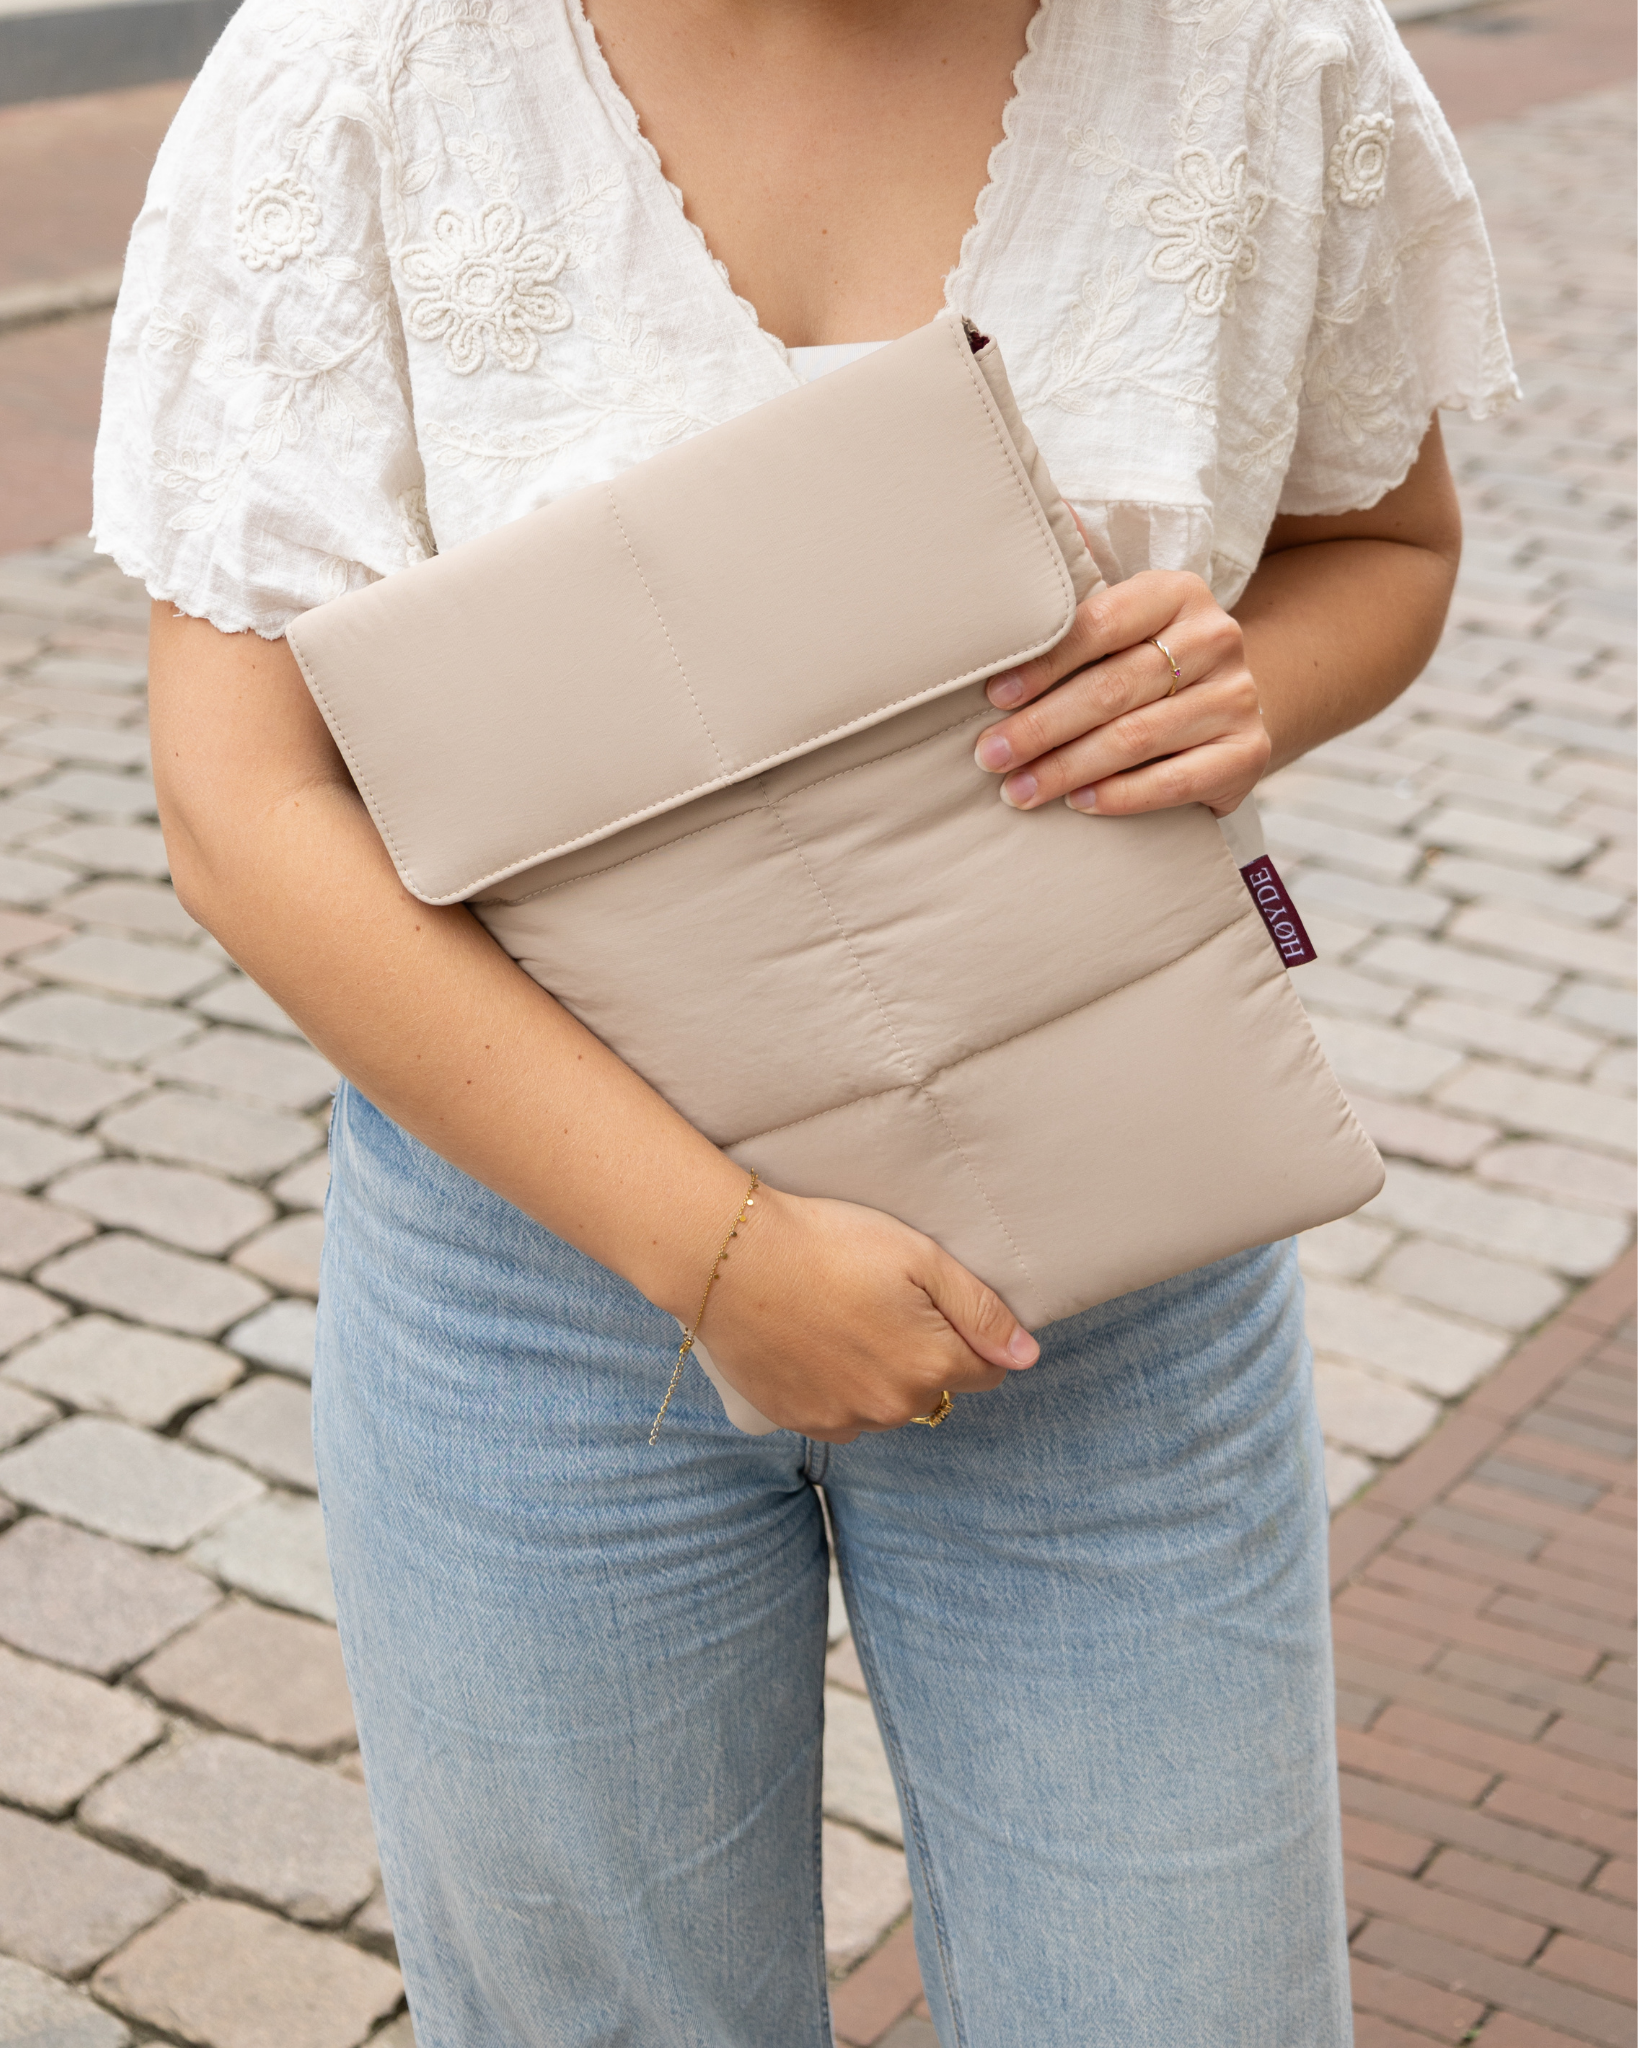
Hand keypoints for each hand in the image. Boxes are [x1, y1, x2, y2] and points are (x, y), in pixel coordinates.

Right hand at [695, 1187, 1038, 1442]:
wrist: (734, 1258)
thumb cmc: (829, 1244)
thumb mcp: (920, 1258)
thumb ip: (980, 1311)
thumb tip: (1026, 1355)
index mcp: (931, 1366)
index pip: (986, 1371)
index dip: (969, 1335)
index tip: (934, 1304)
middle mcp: (892, 1407)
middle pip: (935, 1390)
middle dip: (923, 1354)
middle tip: (881, 1301)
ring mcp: (843, 1419)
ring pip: (886, 1405)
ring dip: (878, 1376)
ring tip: (842, 1320)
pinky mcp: (799, 1421)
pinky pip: (840, 1415)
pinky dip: (836, 1388)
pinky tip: (814, 1344)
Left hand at [972, 569, 1269, 817]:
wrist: (1225, 707)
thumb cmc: (1147, 662)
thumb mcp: (1121, 622)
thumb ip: (1076, 597)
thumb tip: (1018, 534)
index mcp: (1177, 593)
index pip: (1100, 624)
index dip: (1043, 664)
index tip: (994, 697)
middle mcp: (1215, 638)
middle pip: (1112, 687)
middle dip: (1042, 727)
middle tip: (991, 756)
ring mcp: (1236, 697)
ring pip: (1136, 737)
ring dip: (1067, 768)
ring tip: (1019, 789)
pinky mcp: (1248, 753)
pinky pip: (1175, 781)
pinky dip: (1121, 795)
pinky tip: (1078, 803)